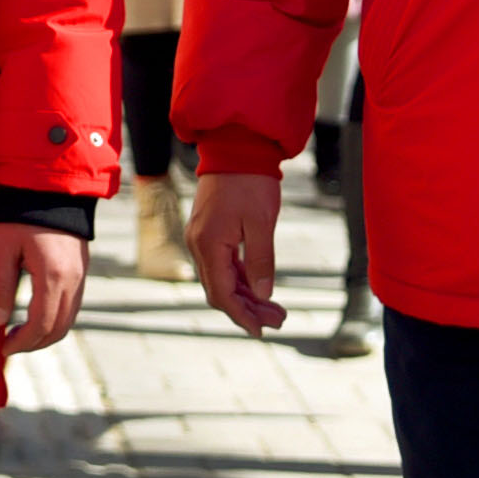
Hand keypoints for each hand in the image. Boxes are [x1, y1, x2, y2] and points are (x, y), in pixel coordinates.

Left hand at [0, 224, 88, 353]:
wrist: (52, 187)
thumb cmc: (22, 215)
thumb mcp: (4, 248)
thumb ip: (0, 286)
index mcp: (53, 276)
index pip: (41, 325)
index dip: (22, 343)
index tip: (4, 348)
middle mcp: (73, 280)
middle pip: (58, 328)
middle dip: (34, 343)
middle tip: (11, 345)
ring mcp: (82, 274)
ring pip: (69, 319)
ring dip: (47, 333)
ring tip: (21, 334)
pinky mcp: (83, 269)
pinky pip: (73, 305)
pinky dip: (57, 319)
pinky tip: (37, 315)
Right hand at [187, 172, 286, 334]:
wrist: (237, 146)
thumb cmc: (251, 181)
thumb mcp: (262, 222)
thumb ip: (261, 261)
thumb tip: (263, 295)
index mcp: (209, 244)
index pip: (222, 293)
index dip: (242, 316)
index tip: (262, 330)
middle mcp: (199, 244)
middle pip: (220, 290)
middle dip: (248, 309)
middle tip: (279, 320)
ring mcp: (203, 237)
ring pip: (222, 279)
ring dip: (247, 296)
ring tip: (275, 309)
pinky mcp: (210, 231)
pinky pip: (223, 264)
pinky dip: (241, 279)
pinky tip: (260, 287)